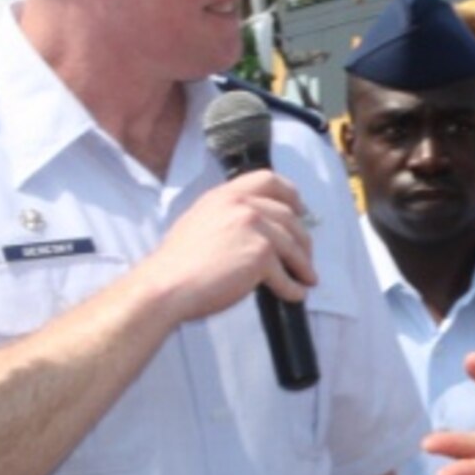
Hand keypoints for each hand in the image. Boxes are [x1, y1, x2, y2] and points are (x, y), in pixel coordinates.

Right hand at [140, 171, 315, 321]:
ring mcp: (254, 228)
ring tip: (307, 279)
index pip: (269, 180)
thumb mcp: (199, 221)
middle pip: (289, 217)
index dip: (290, 194)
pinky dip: (293, 288)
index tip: (300, 209)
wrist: (167, 284)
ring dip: (303, 266)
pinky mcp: (261, 255)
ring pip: (293, 247)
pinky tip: (294, 295)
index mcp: (226, 195)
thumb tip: (253, 231)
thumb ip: (226, 216)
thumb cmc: (177, 263)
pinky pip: (286, 275)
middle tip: (305, 255)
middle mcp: (242, 205)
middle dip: (303, 239)